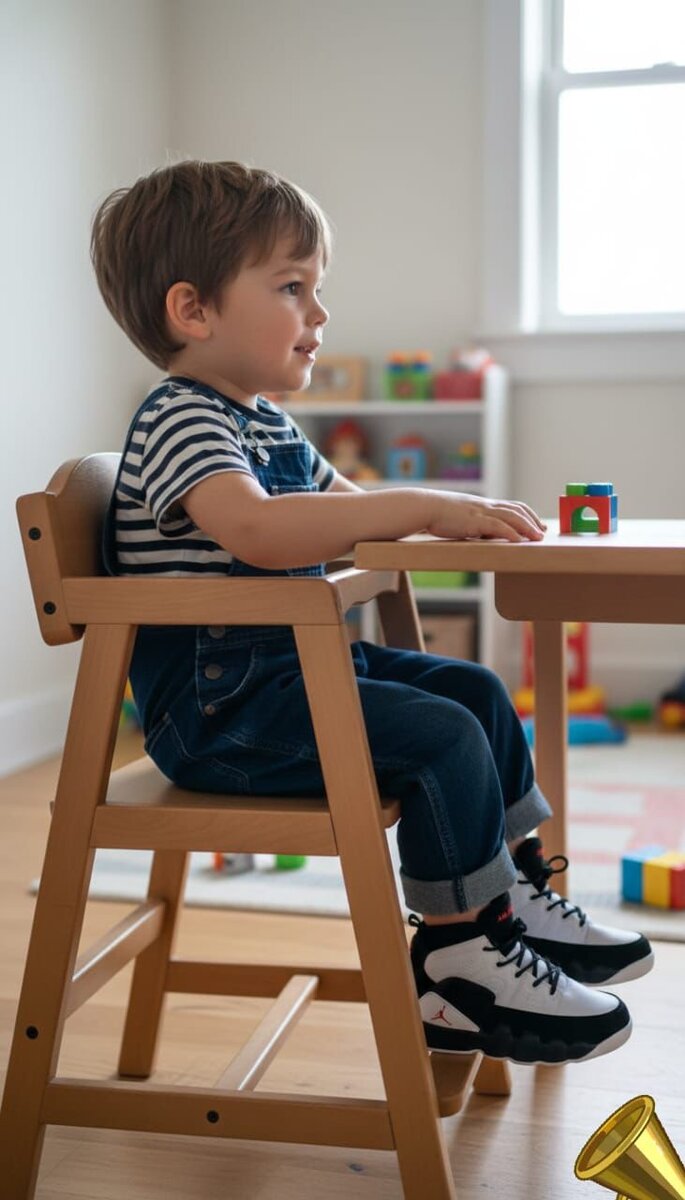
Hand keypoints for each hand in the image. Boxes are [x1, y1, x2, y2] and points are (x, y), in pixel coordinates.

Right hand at [425, 492, 546, 542]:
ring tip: (538, 538)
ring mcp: (481, 512)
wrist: (424, 507)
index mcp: (483, 504)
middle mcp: (486, 505)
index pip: (512, 506)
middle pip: (517, 510)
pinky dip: (511, 533)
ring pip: (512, 517)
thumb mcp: (460, 518)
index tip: (536, 524)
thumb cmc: (437, 514)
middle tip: (543, 532)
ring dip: (527, 527)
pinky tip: (519, 540)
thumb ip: (473, 524)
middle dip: (532, 521)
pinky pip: (498, 526)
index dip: (527, 514)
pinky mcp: (475, 520)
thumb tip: (481, 534)